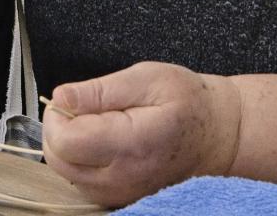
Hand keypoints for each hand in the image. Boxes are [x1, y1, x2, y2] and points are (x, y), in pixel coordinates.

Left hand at [42, 62, 243, 208]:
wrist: (218, 137)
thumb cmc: (188, 102)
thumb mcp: (147, 78)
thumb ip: (100, 90)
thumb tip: (61, 97)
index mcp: (130, 144)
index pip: (64, 141)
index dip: (58, 114)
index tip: (75, 98)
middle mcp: (122, 178)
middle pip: (58, 159)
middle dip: (60, 128)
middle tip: (87, 107)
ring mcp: (120, 193)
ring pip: (65, 172)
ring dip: (69, 144)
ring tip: (101, 123)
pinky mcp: (118, 198)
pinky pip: (80, 181)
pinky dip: (81, 160)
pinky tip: (103, 142)